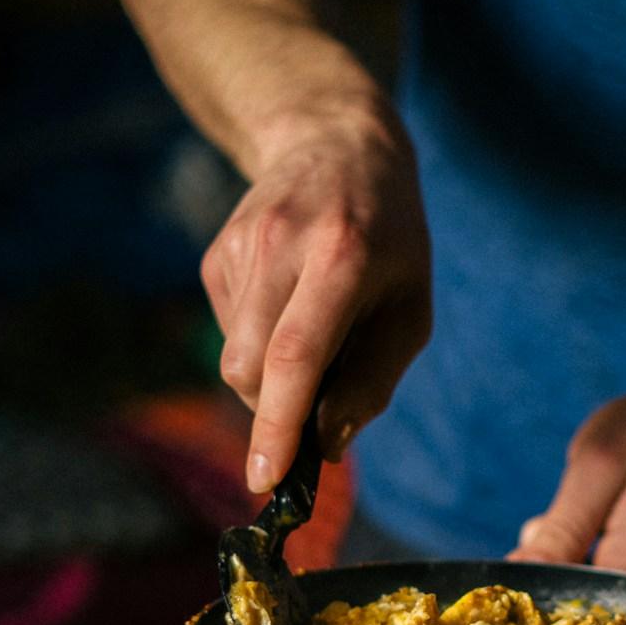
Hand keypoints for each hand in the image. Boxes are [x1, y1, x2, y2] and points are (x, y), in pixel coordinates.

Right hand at [201, 90, 431, 492]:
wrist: (337, 145)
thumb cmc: (390, 240)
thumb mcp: (411, 307)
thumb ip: (374, 381)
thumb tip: (326, 448)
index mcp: (342, 257)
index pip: (295, 355)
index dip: (278, 424)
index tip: (264, 479)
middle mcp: (280, 247)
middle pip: (250, 368)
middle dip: (276, 412)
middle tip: (318, 409)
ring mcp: (239, 247)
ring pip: (234, 358)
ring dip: (272, 378)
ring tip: (317, 332)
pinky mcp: (215, 254)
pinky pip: (230, 333)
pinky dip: (261, 344)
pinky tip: (290, 303)